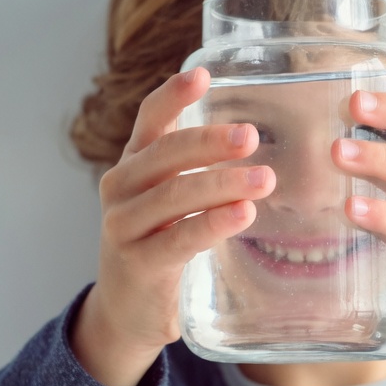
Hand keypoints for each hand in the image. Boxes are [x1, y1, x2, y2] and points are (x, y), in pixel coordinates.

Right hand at [72, 67, 275, 385]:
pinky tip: (243, 214)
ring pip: (173, 196)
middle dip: (209, 142)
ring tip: (264, 180)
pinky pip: (178, 238)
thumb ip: (200, 172)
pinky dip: (212, 223)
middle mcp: (121, 188)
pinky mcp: (138, 264)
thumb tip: (264, 140)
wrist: (127, 312)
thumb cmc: (160, 245)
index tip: (204, 73)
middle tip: (251, 135)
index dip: (173, 94)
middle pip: (165, 154)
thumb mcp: (173, 202)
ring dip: (222, 184)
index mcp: (134, 164)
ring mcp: (124, 226)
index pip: (150, 120)